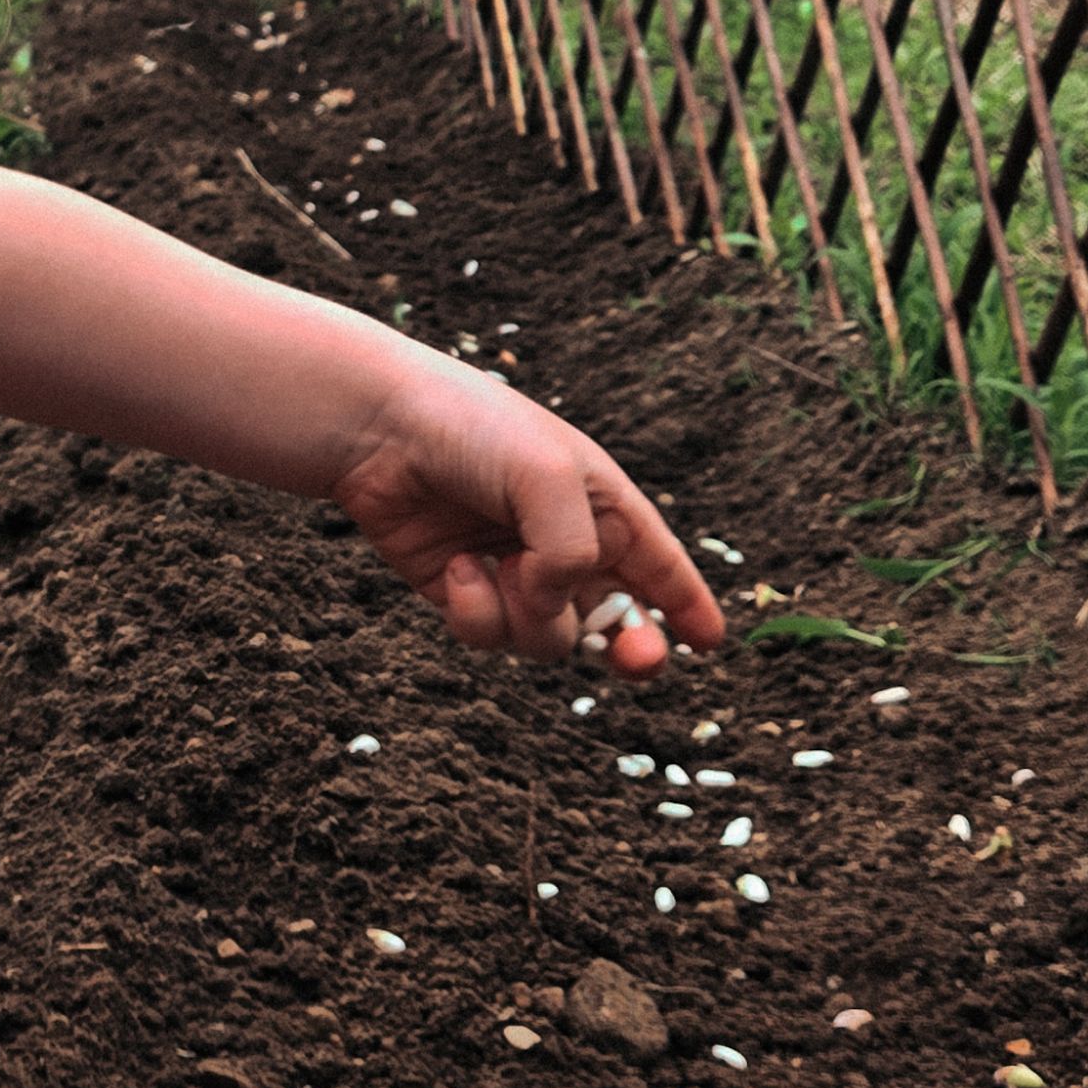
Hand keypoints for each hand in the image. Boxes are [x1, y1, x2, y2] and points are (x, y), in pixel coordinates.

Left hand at [328, 357, 723, 674]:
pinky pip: (491, 635)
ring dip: (528, 614)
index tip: (711, 642)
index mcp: (600, 504)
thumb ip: (574, 551)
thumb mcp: (550, 476)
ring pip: (550, 640)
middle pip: (614, 620)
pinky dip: (476, 612)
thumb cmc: (473, 431)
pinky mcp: (462, 593)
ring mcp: (511, 572)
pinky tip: (457, 568)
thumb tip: (556, 604)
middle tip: (637, 660)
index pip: (657, 563)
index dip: (686, 603)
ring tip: (499, 566)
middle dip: (629, 646)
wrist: (377, 427)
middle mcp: (561, 543)